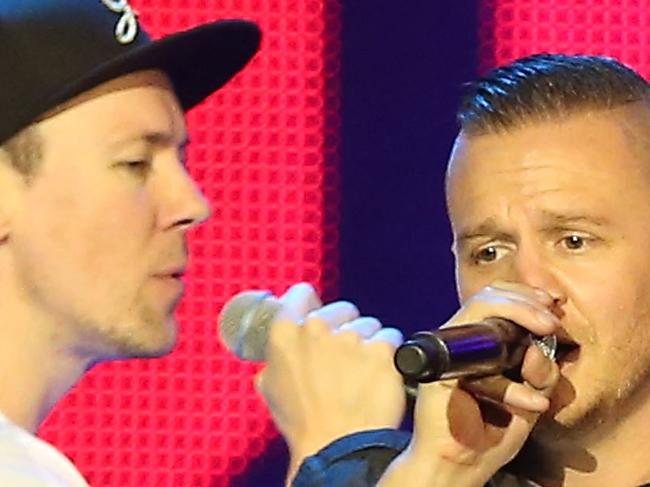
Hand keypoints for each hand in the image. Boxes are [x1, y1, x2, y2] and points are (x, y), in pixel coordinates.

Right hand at [255, 283, 404, 482]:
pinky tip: (379, 375)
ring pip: (369, 325)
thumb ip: (276, 358)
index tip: (316, 310)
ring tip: (361, 373)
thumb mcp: (272, 386)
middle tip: (343, 359)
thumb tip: (280, 349)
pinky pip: (391, 339)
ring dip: (368, 343)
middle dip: (345, 328)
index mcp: (285, 332)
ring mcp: (350, 337)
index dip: (311, 302)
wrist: (336, 448)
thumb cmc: (303, 422)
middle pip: (342, 309)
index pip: (302, 294)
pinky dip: (389, 356)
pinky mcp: (381, 349)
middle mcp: (317, 328)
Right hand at [378, 281, 560, 486]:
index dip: (525, 296)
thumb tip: (539, 347)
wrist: (464, 463)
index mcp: (482, 348)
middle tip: (552, 315)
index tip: (554, 304)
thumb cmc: (491, 436)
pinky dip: (504, 347)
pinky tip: (529, 361)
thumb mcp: (532, 400)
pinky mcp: (442, 362)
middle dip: (526, 298)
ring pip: (481, 305)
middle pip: (490, 295)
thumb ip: (540, 374)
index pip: (498, 302)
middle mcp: (464, 343)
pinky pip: (473, 335)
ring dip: (520, 309)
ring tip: (547, 325)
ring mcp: (450, 348)